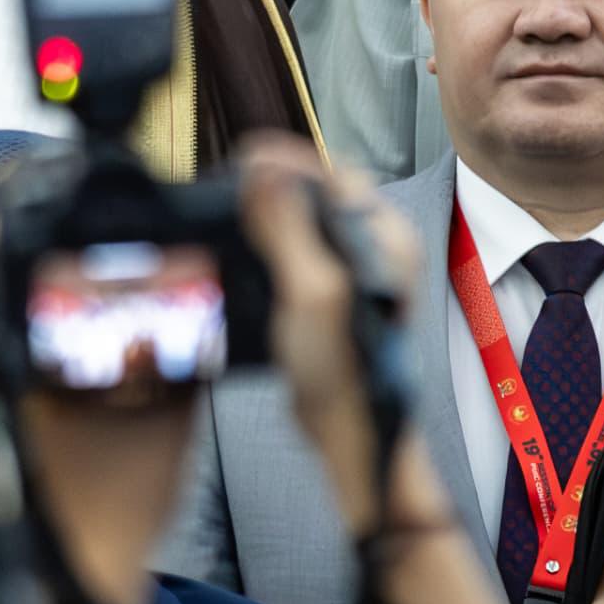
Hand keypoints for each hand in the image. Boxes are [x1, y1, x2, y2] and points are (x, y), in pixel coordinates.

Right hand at [233, 136, 504, 603]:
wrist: (351, 439)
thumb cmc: (344, 377)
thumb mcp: (311, 293)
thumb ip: (289, 228)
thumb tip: (263, 169)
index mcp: (381, 238)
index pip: (327, 171)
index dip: (279, 164)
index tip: (234, 166)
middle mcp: (371, 250)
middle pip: (310, 193)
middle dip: (266, 190)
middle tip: (223, 198)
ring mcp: (350, 275)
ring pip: (299, 224)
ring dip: (262, 221)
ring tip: (227, 230)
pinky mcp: (328, 299)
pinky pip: (292, 255)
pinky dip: (264, 252)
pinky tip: (242, 269)